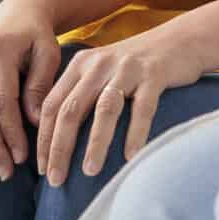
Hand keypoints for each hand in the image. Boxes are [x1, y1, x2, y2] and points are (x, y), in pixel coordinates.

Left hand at [34, 32, 199, 186]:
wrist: (179, 39)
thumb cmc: (136, 66)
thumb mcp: (101, 72)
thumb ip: (80, 94)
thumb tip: (57, 141)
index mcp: (80, 64)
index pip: (51, 105)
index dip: (43, 139)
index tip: (39, 168)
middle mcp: (99, 64)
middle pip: (71, 109)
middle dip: (60, 147)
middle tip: (55, 180)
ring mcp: (127, 68)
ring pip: (104, 109)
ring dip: (95, 143)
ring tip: (89, 172)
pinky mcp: (154, 74)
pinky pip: (142, 108)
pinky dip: (135, 133)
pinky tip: (131, 157)